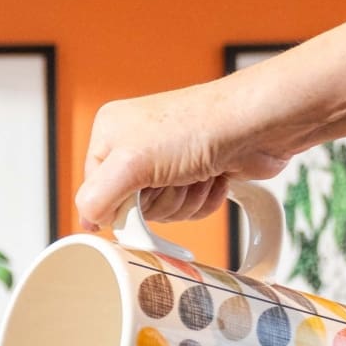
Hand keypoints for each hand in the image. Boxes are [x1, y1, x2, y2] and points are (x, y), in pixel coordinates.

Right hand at [75, 75, 307, 234]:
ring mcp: (168, 161)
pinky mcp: (197, 173)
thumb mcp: (131, 163)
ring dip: (185, 200)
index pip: (95, 194)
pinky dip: (204, 200)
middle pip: (132, 207)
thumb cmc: (198, 127)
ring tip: (198, 172)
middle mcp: (136, 146)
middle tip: (175, 178)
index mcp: (109, 134)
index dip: (120, 205)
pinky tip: (214, 176)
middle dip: (160, 202)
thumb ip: (96, 197)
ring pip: (163, 212)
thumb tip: (87, 222)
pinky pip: (190, 209)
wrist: (258, 123)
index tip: (139, 200)